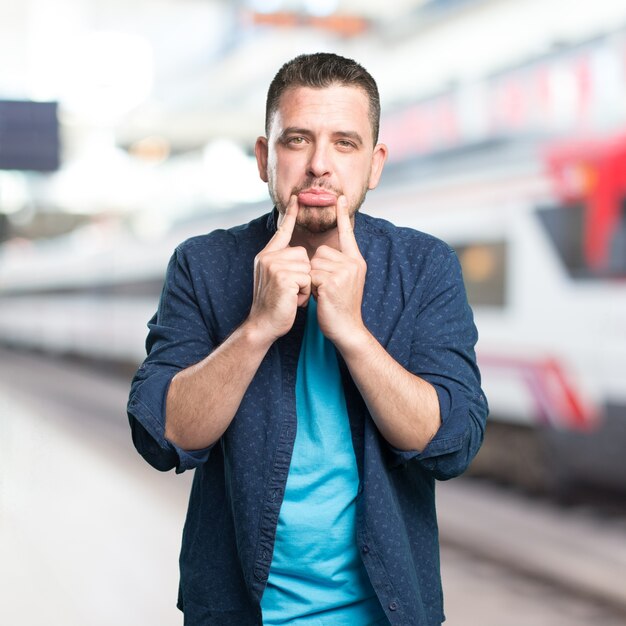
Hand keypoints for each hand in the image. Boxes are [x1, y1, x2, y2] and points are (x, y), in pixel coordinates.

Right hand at [247, 195, 310, 342]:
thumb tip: (300, 255)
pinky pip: (306, 279)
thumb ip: (284, 264)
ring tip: (291, 297)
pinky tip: (292, 301)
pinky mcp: (282, 277)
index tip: (296, 198)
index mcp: (266, 256)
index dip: (290, 215)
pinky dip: (303, 293)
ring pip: (306, 267)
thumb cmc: (275, 305)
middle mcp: (267, 257)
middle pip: (303, 254)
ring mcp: (273, 266)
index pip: (282, 231)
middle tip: (290, 291)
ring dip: (304, 286)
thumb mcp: (277, 280)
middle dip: (304, 276)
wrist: (263, 325)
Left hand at [310, 196, 367, 348]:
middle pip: (320, 251)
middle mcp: (353, 263)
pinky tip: (320, 297)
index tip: (340, 197)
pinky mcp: (331, 282)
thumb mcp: (344, 281)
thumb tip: (319, 253)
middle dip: (316, 269)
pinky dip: (309, 286)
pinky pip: (310, 274)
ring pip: (313, 263)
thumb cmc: (339, 306)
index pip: (348, 233)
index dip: (343, 216)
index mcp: (356, 261)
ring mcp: (344, 272)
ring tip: (323, 293)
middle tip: (325, 287)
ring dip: (312, 278)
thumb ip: (337, 264)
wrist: (347, 329)